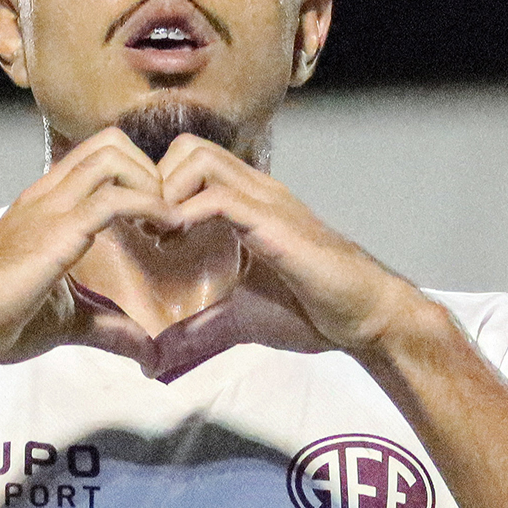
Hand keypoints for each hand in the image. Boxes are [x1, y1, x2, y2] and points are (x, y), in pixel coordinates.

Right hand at [0, 127, 173, 364]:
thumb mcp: (68, 318)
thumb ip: (109, 325)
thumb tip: (147, 351)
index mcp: (45, 204)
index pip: (98, 156)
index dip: (138, 174)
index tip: (159, 218)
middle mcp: (46, 196)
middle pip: (110, 142)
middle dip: (151, 170)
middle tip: (166, 216)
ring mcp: (49, 209)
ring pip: (113, 156)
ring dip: (153, 183)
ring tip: (168, 224)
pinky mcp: (56, 233)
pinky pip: (113, 198)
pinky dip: (151, 206)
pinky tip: (166, 231)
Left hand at [156, 134, 428, 350]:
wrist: (366, 316)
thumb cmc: (311, 311)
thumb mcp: (239, 319)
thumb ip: (198, 330)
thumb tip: (155, 361)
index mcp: (246, 204)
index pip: (189, 162)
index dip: (155, 188)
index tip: (141, 231)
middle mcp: (255, 191)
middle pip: (187, 147)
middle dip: (153, 181)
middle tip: (145, 228)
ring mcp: (265, 202)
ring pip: (197, 158)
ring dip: (165, 191)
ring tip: (160, 235)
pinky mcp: (273, 224)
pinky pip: (219, 198)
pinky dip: (184, 214)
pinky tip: (175, 244)